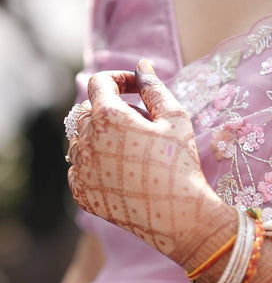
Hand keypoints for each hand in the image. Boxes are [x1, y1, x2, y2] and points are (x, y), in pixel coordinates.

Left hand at [66, 62, 221, 262]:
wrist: (179, 217)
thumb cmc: (180, 165)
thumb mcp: (175, 118)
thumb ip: (153, 87)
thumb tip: (141, 65)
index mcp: (107, 116)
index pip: (100, 83)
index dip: (119, 79)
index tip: (136, 86)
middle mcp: (86, 141)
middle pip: (89, 112)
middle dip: (114, 112)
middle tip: (146, 128)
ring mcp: (81, 170)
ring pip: (83, 141)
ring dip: (104, 139)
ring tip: (136, 154)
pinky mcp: (82, 194)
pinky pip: (80, 170)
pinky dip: (97, 166)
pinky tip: (124, 174)